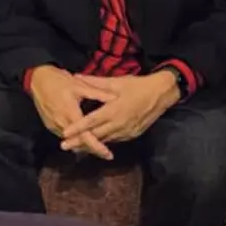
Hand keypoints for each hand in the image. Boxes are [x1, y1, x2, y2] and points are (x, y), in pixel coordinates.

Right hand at [29, 65, 117, 160]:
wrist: (37, 79)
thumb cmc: (59, 80)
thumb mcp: (79, 85)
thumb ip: (97, 93)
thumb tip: (115, 97)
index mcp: (70, 113)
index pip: (85, 136)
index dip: (97, 146)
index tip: (108, 154)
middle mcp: (61, 122)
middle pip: (79, 142)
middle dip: (93, 149)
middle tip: (106, 154)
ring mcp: (53, 125)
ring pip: (71, 141)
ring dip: (83, 145)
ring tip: (97, 148)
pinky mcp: (49, 125)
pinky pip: (63, 135)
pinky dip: (73, 138)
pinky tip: (82, 138)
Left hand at [60, 73, 180, 148]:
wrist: (160, 95)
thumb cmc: (136, 86)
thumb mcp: (115, 82)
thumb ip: (94, 82)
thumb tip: (76, 76)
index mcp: (113, 110)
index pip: (91, 121)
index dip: (78, 128)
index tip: (65, 133)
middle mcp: (119, 124)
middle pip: (96, 136)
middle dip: (79, 142)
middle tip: (64, 146)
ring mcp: (126, 131)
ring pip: (105, 141)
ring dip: (91, 145)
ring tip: (75, 148)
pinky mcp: (132, 134)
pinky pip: (115, 140)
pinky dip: (103, 143)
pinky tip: (95, 144)